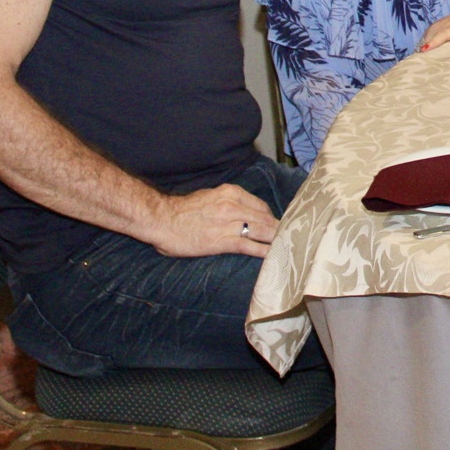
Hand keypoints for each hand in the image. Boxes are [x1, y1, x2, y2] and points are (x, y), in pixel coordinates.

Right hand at [150, 183, 277, 257]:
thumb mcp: (209, 196)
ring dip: (276, 240)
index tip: (276, 226)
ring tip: (286, 248)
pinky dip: (264, 252)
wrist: (161, 219)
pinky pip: (251, 247)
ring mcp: (230, 223)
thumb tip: (241, 211)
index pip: (261, 206)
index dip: (271, 218)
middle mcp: (234, 205)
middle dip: (278, 230)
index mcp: (231, 193)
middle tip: (288, 239)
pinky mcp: (223, 241)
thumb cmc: (182, 211)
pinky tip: (273, 257)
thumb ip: (227, 201)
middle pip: (266, 218)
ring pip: (263, 231)